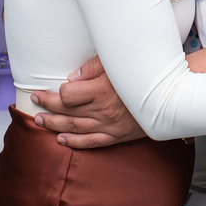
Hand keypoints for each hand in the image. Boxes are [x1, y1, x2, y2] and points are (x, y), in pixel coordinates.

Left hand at [31, 56, 145, 148]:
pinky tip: (61, 139)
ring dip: (53, 124)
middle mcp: (103, 111)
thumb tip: (72, 77)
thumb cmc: (143, 76)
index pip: (68, 94)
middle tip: (35, 100)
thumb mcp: (119, 63)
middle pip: (66, 111)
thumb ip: (94, 67)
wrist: (170, 97)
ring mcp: (109, 126)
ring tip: (39, 120)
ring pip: (74, 128)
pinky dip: (74, 142)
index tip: (56, 87)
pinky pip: (90, 142)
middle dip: (47, 106)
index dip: (58, 91)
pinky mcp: (116, 136)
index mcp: (102, 90)